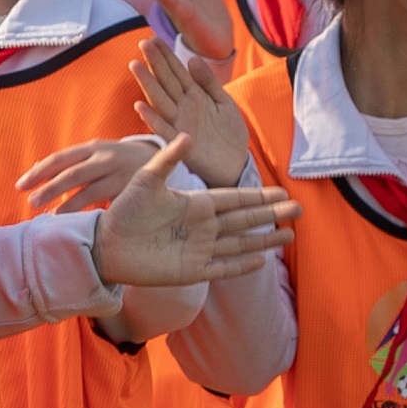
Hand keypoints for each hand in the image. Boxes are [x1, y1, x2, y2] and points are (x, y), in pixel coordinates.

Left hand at [14, 134, 162, 213]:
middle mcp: (104, 158)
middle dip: (49, 188)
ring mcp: (118, 174)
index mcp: (91, 147)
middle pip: (71, 173)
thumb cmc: (117, 161)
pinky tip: (78, 223)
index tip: (20, 185)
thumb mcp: (96, 155)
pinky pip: (106, 203)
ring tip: (50, 216)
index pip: (60, 158)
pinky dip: (90, 212)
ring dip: (67, 205)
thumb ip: (71, 163)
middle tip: (30, 203)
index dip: (38, 172)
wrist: (158, 158)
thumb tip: (37, 170)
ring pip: (88, 190)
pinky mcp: (130, 189)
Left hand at [91, 136, 298, 287]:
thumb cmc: (124, 211)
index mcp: (195, 204)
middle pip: (245, 219)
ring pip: (240, 244)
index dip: (258, 196)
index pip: (234, 198)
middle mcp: (202, 226)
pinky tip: (260, 261)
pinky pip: (222, 268)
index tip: (282, 192)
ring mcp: (199, 249)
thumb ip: (168, 160)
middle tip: (299, 210)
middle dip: (271, 214)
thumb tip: (189, 136)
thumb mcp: (146, 181)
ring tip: (290, 235)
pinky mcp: (191, 271)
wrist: (107, 244)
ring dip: (264, 240)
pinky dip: (241, 266)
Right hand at [130, 41, 253, 188]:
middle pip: (166, 81)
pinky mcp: (179, 142)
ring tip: (135, 65)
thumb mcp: (223, 102)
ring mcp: (179, 123)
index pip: (177, 71)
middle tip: (143, 43)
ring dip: (147, 84)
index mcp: (194, 95)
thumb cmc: (229, 132)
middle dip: (155, 63)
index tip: (153, 38)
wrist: (235, 163)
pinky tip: (140, 106)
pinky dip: (152, 118)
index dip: (166, 55)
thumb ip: (209, 81)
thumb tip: (193, 58)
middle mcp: (183, 107)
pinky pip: (163, 129)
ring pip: (160, 100)